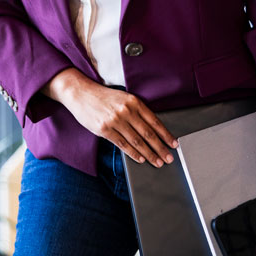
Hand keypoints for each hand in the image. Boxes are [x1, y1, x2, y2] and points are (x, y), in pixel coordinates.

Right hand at [41, 68, 177, 166]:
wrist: (81, 93)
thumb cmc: (103, 96)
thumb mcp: (123, 98)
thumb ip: (136, 110)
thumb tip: (152, 128)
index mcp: (133, 101)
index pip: (154, 121)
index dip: (165, 134)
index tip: (173, 144)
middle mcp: (126, 110)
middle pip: (148, 133)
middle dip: (160, 148)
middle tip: (169, 158)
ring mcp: (115, 120)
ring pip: (137, 141)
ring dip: (149, 154)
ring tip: (157, 162)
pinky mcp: (104, 129)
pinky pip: (122, 145)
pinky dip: (133, 153)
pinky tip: (140, 159)